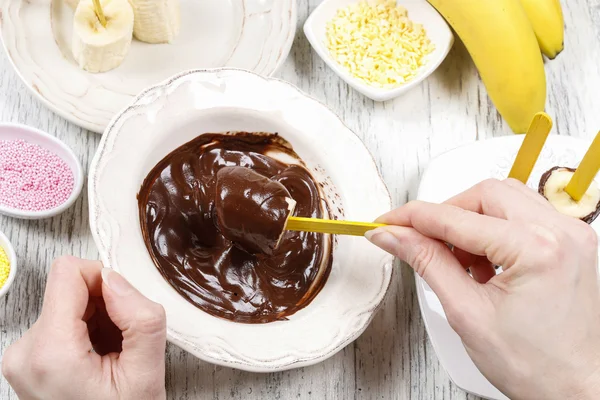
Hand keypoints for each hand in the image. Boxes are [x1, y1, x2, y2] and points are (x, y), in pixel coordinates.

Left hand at [2, 256, 166, 399]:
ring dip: (99, 319)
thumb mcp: (146, 374)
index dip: (104, 278)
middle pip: (69, 287)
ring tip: (112, 354)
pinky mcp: (29, 358)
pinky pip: (63, 320)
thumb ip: (140, 319)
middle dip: (105, 304)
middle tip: (123, 341)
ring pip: (68, 302)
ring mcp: (23, 355)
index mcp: (49, 351)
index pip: (68, 272)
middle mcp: (25, 350)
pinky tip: (101, 357)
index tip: (124, 308)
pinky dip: (88, 331)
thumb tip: (117, 278)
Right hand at [366, 178, 599, 399]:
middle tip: (418, 240)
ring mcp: (570, 235)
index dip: (412, 218)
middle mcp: (561, 232)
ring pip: (503, 200)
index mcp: (537, 248)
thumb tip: (394, 236)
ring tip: (457, 260)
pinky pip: (521, 216)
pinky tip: (482, 264)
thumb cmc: (535, 365)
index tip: (387, 223)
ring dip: (469, 221)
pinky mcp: (569, 243)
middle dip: (445, 215)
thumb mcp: (466, 312)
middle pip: (484, 194)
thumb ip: (426, 262)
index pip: (457, 217)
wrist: (574, 388)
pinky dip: (493, 231)